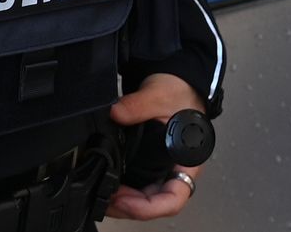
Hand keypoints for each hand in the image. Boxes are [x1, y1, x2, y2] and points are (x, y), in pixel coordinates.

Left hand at [106, 73, 205, 219]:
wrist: (178, 82)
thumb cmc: (180, 92)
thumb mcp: (160, 95)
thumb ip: (138, 105)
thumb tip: (116, 113)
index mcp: (188, 160)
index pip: (173, 199)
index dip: (147, 207)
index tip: (123, 199)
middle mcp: (176, 170)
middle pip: (155, 204)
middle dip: (128, 207)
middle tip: (105, 198)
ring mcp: (163, 170)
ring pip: (145, 199)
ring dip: (123, 203)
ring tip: (102, 194)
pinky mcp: (151, 166)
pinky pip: (138, 187)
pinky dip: (123, 191)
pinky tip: (108, 184)